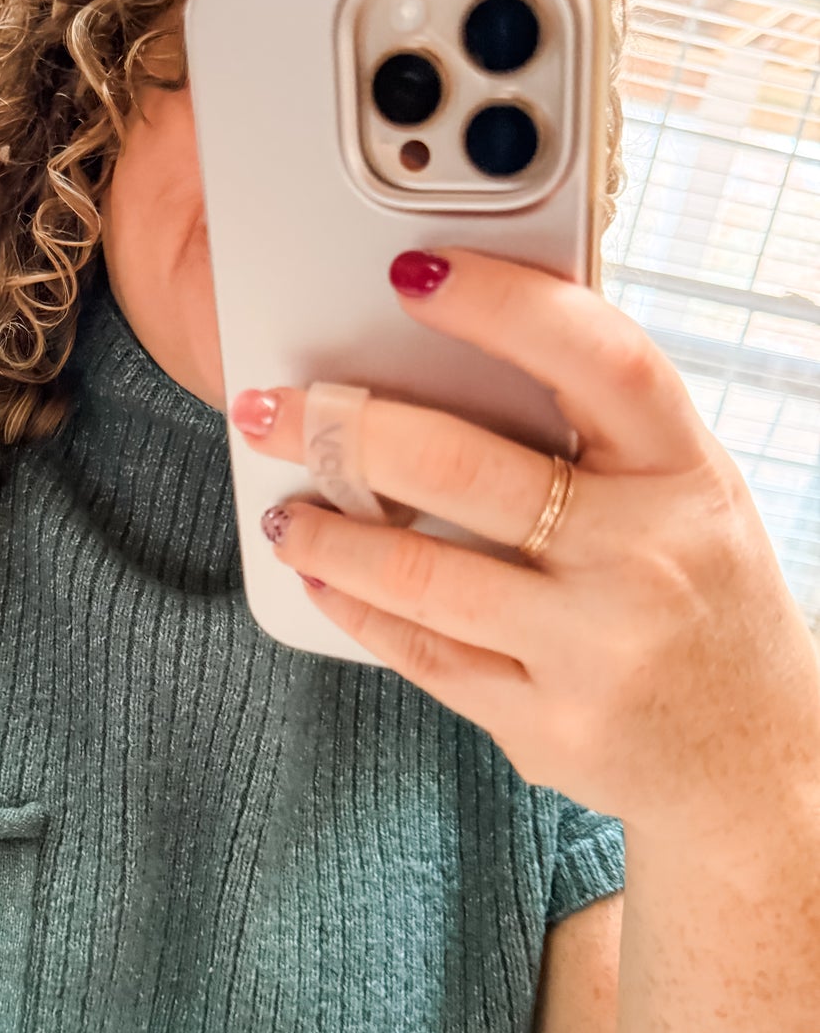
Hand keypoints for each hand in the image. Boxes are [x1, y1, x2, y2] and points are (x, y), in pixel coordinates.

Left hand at [230, 246, 819, 836]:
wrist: (753, 760)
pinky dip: (356, 610)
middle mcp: (646, 557)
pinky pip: (425, 656)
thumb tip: (456, 350)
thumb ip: (601, 433)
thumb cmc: (704, 601)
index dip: (503, 306)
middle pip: (469, 470)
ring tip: (282, 509)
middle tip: (278, 408)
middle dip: (348, 430)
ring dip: (327, 534)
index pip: (600, 361)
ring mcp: (595, 649)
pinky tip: (320, 578)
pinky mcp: (547, 725)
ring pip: (423, 577)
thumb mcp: (687, 497)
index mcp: (687, 474)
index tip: (416, 272)